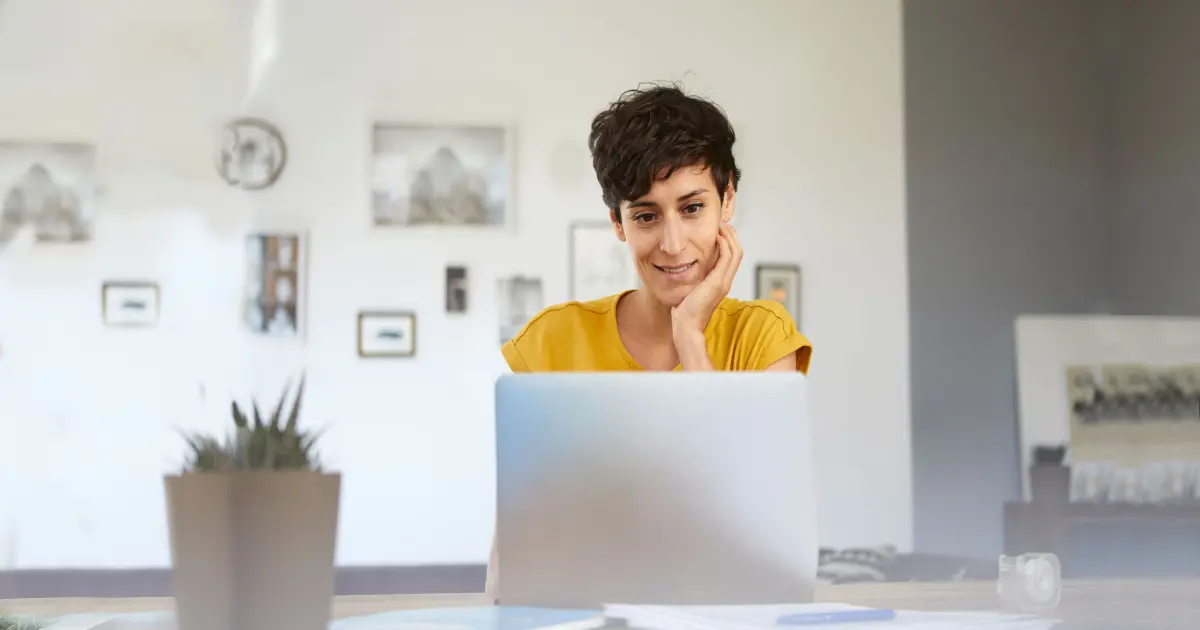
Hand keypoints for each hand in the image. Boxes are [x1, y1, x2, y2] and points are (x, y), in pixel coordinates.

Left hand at [671, 221, 742, 339]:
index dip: (728, 241)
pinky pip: (727, 257)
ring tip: (721, 225)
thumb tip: (686, 267)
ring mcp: (724, 282)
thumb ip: (693, 278)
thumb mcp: (691, 289)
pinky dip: (724, 244)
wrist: (686, 326)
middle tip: (722, 222)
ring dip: (729, 236)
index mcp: (720, 282)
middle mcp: (725, 281)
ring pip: (735, 252)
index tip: (719, 229)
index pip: (731, 257)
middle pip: (737, 251)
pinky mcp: (718, 282)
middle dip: (731, 235)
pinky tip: (716, 236)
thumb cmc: (684, 311)